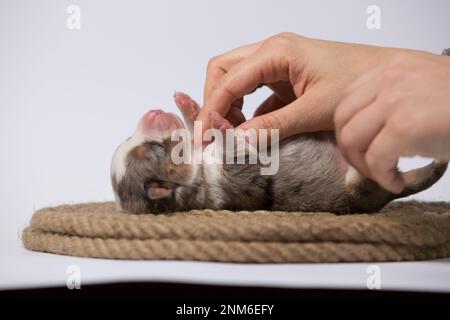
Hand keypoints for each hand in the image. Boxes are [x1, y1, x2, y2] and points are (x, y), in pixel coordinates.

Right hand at [197, 32, 405, 140]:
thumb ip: (272, 126)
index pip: (227, 80)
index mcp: (275, 52)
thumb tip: (237, 141)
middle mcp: (271, 51)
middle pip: (223, 71)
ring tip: (234, 134)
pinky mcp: (284, 76)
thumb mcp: (314, 110)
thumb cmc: (359, 83)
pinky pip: (254, 91)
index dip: (211, 110)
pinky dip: (247, 110)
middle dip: (214, 102)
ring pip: (235, 79)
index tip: (203, 138)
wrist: (387, 76)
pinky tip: (254, 130)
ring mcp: (276, 62)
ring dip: (229, 106)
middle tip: (216, 133)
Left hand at [335, 52, 449, 192]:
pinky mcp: (406, 125)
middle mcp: (389, 79)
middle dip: (349, 151)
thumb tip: (362, 135)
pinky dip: (382, 177)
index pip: (346, 102)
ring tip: (384, 175)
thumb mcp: (421, 92)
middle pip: (342, 121)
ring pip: (352, 139)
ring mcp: (396, 100)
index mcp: (391, 69)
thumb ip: (388, 103)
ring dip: (363, 166)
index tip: (360, 150)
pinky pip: (375, 158)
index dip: (346, 131)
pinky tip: (397, 182)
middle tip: (368, 168)